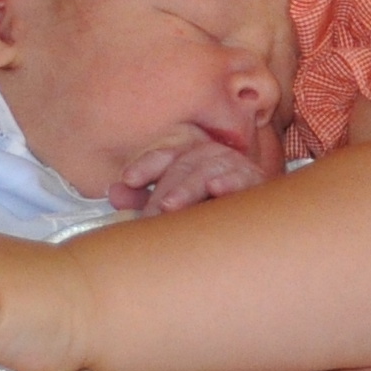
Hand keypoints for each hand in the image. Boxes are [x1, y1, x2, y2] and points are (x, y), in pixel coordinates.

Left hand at [120, 133, 271, 214]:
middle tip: (150, 212)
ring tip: (170, 205)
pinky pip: (241, 179)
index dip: (146, 166)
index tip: (129, 179)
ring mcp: (232, 166)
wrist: (256, 215)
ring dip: (188, 188)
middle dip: (164, 189)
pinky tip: (217, 189)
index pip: (165, 156)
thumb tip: (113, 192)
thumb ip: (145, 199)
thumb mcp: (176, 203)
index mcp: (189, 156)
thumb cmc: (211, 205)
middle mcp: (209, 155)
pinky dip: (229, 182)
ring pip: (206, 171)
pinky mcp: (254, 181)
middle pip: (182, 166)